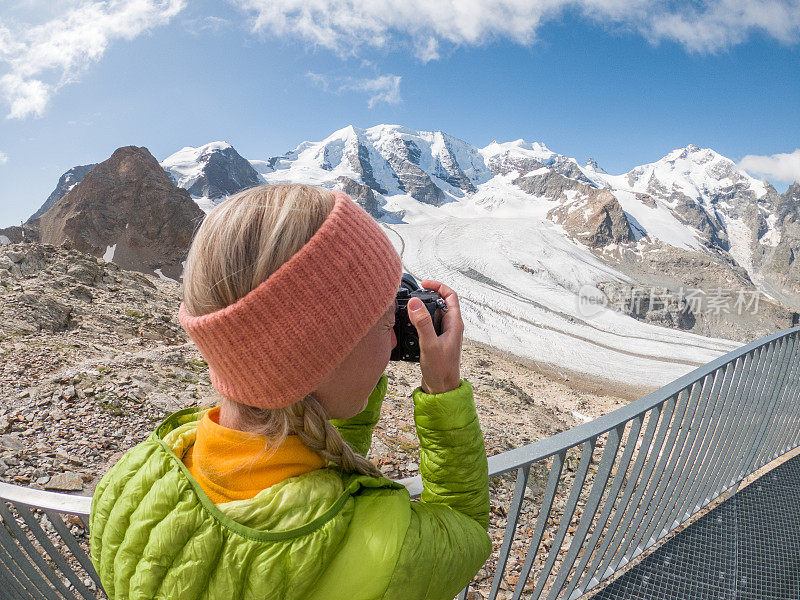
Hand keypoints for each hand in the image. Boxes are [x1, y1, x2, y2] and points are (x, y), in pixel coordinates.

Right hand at [406, 279, 463, 394]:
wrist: (442, 389)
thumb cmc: (441, 370)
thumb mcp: (429, 344)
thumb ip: (423, 323)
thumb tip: (416, 302)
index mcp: (454, 324)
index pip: (450, 296)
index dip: (438, 286)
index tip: (424, 284)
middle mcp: (451, 327)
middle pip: (441, 302)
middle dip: (427, 296)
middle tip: (413, 295)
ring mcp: (444, 334)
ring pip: (434, 314)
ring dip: (423, 309)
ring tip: (410, 308)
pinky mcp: (436, 341)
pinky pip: (429, 325)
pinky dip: (420, 321)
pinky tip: (410, 326)